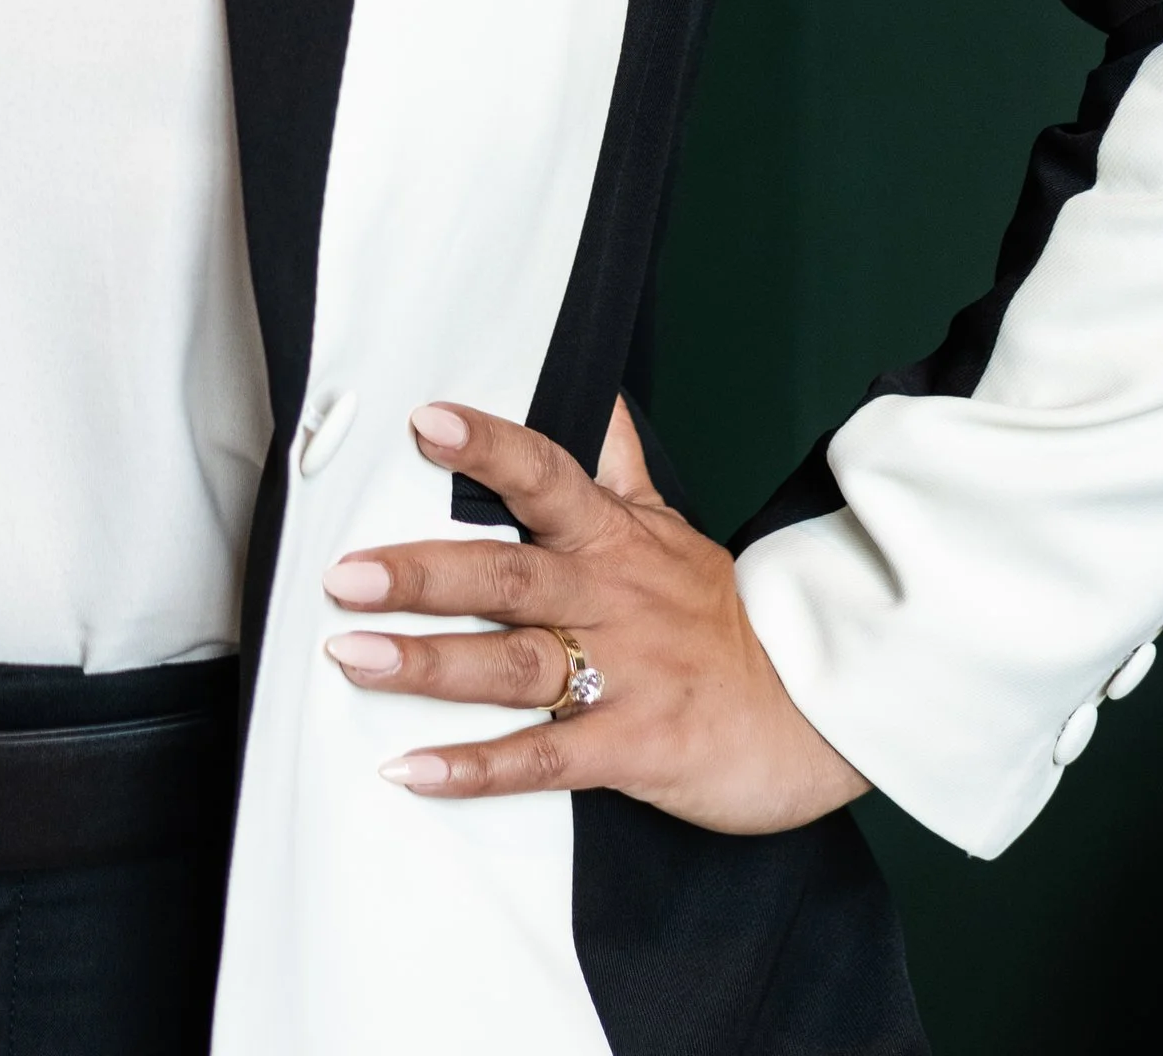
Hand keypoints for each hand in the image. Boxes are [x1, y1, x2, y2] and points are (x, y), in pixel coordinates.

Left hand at [321, 397, 866, 833]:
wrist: (818, 709)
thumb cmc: (727, 616)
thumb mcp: (673, 528)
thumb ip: (619, 466)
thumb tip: (598, 393)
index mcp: (613, 540)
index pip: (545, 476)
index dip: (487, 446)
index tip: (424, 421)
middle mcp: (608, 600)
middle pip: (508, 576)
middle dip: (424, 573)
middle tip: (344, 572)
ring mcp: (620, 676)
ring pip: (511, 665)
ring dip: (428, 664)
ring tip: (353, 656)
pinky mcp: (632, 749)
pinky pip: (544, 760)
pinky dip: (478, 768)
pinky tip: (414, 770)